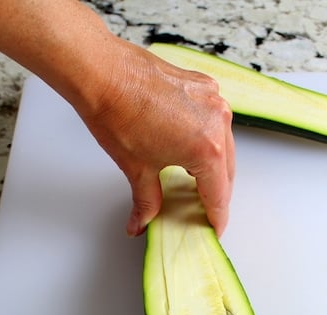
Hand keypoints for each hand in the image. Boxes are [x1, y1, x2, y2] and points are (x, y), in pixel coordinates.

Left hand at [78, 38, 234, 236]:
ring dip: (214, 165)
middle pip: (226, 171)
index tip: (215, 230)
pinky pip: (214, 120)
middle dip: (217, 193)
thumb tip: (141, 223)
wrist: (101, 71)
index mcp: (207, 150)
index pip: (219, 195)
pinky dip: (208, 137)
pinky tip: (191, 147)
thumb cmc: (117, 115)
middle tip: (205, 211)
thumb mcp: (137, 169)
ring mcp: (213, 99)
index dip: (217, 218)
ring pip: (224, 144)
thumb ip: (147, 202)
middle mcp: (218, 122)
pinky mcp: (203, 86)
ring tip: (198, 182)